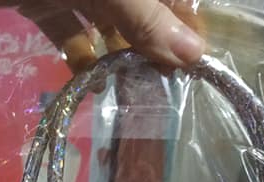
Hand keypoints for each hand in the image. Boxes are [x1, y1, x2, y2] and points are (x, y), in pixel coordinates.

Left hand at [0, 0, 205, 71]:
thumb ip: (144, 17)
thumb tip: (194, 54)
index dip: (184, 24)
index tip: (191, 66)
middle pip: (142, 9)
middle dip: (151, 45)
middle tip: (160, 86)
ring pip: (108, 20)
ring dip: (118, 55)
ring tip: (128, 91)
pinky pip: (70, 30)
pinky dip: (80, 56)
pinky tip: (91, 85)